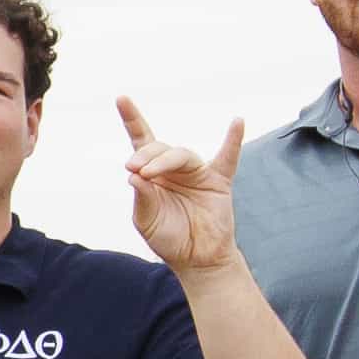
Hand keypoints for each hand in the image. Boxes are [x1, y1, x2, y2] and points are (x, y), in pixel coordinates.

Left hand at [121, 101, 247, 274]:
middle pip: (158, 148)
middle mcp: (174, 168)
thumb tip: (135, 175)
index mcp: (152, 173)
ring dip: (164, 160)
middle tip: (134, 169)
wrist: (196, 260)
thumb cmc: (169, 238)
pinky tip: (237, 122)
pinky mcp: (218, 182)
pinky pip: (228, 158)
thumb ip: (141, 198)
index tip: (121, 98)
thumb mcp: (146, 220)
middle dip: (144, 156)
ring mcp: (197, 173)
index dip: (132, 119)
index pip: (141, 142)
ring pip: (181, 154)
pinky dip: (233, 140)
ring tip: (149, 172)